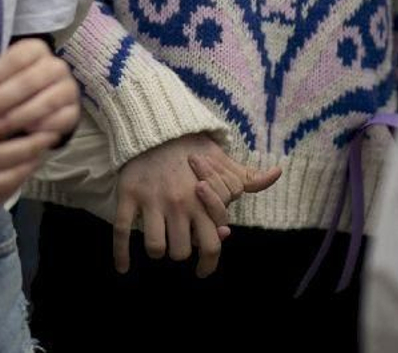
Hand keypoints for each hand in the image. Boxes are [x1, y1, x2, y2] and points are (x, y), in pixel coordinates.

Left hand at [0, 38, 80, 141]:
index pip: (15, 59)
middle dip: (0, 100)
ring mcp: (68, 89)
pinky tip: (23, 134)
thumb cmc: (10, 90)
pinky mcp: (74, 112)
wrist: (39, 105)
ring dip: (18, 116)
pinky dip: (41, 128)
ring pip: (45, 102)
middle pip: (28, 81)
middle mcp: (56, 66)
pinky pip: (59, 120)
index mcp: (36, 50)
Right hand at [113, 134, 278, 278]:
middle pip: (182, 252)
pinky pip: (122, 232)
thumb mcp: (223, 162)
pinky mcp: (129, 196)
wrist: (157, 128)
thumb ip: (248, 177)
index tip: (204, 268)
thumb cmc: (193, 150)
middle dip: (180, 253)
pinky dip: (120, 255)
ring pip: (156, 247)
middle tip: (179, 246)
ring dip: (158, 250)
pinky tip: (123, 269)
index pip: (211, 245)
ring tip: (159, 243)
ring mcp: (152, 201)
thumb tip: (277, 172)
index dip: (208, 262)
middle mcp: (179, 204)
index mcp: (204, 200)